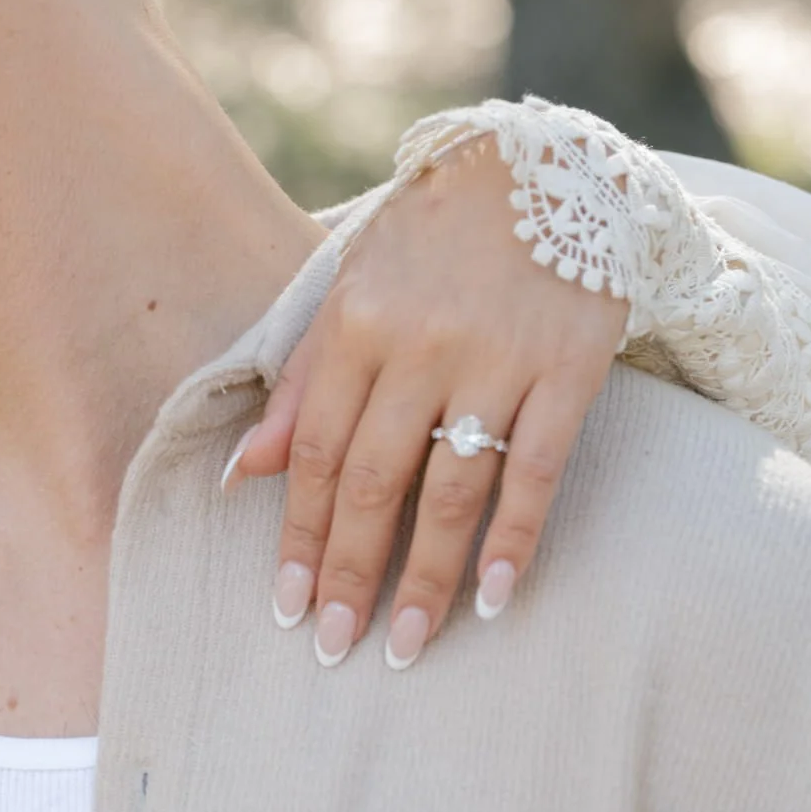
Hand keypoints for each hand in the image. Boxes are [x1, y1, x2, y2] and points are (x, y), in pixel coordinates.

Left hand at [229, 132, 625, 667]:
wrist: (548, 166)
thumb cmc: (429, 240)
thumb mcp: (348, 287)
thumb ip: (301, 380)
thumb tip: (240, 473)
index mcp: (357, 325)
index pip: (317, 451)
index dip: (299, 534)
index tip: (286, 603)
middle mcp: (422, 346)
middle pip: (376, 481)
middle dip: (350, 572)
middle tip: (333, 645)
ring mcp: (499, 359)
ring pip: (453, 487)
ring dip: (426, 575)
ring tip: (405, 644)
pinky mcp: (571, 367)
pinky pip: (540, 468)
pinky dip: (517, 537)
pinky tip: (496, 595)